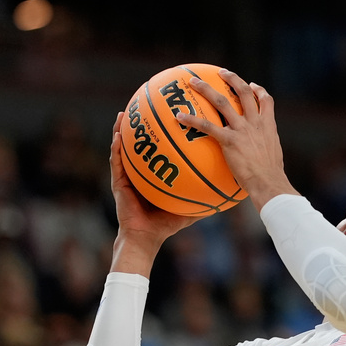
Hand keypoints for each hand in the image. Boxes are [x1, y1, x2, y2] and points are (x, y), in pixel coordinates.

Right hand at [108, 113, 207, 274]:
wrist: (146, 238)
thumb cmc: (167, 224)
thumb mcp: (191, 206)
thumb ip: (206, 195)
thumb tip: (229, 191)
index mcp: (158, 172)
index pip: (163, 149)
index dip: (166, 133)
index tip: (175, 115)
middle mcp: (142, 169)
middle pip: (144, 143)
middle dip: (146, 125)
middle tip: (150, 107)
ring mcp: (129, 174)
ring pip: (126, 147)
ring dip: (124, 129)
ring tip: (126, 112)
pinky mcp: (119, 181)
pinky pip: (117, 161)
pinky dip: (116, 148)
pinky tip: (117, 134)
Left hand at [174, 69, 297, 209]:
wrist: (269, 182)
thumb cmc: (271, 176)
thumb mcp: (273, 157)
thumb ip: (264, 149)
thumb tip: (258, 156)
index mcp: (268, 126)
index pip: (266, 101)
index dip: (258, 91)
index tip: (252, 85)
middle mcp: (255, 123)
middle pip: (244, 93)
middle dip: (232, 79)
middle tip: (222, 73)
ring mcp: (242, 130)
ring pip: (222, 102)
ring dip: (206, 89)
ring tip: (193, 82)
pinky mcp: (229, 140)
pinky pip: (207, 126)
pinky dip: (192, 120)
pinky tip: (179, 117)